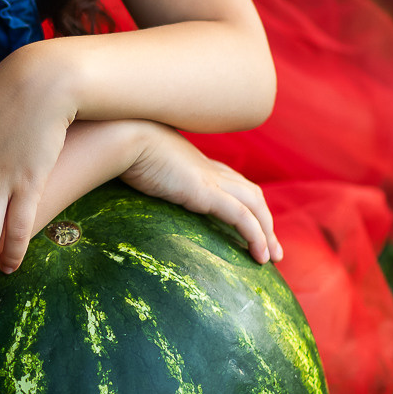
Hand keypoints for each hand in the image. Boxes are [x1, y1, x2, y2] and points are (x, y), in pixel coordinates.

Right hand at [121, 123, 281, 263]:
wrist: (123, 136)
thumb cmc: (121, 149)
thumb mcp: (137, 164)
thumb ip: (142, 176)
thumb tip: (122, 190)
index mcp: (195, 163)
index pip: (231, 182)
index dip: (244, 202)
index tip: (248, 224)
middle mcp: (209, 170)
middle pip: (250, 194)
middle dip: (265, 220)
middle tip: (271, 248)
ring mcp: (211, 179)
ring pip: (255, 205)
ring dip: (267, 231)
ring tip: (271, 257)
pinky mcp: (208, 192)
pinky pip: (243, 217)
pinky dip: (256, 236)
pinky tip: (261, 256)